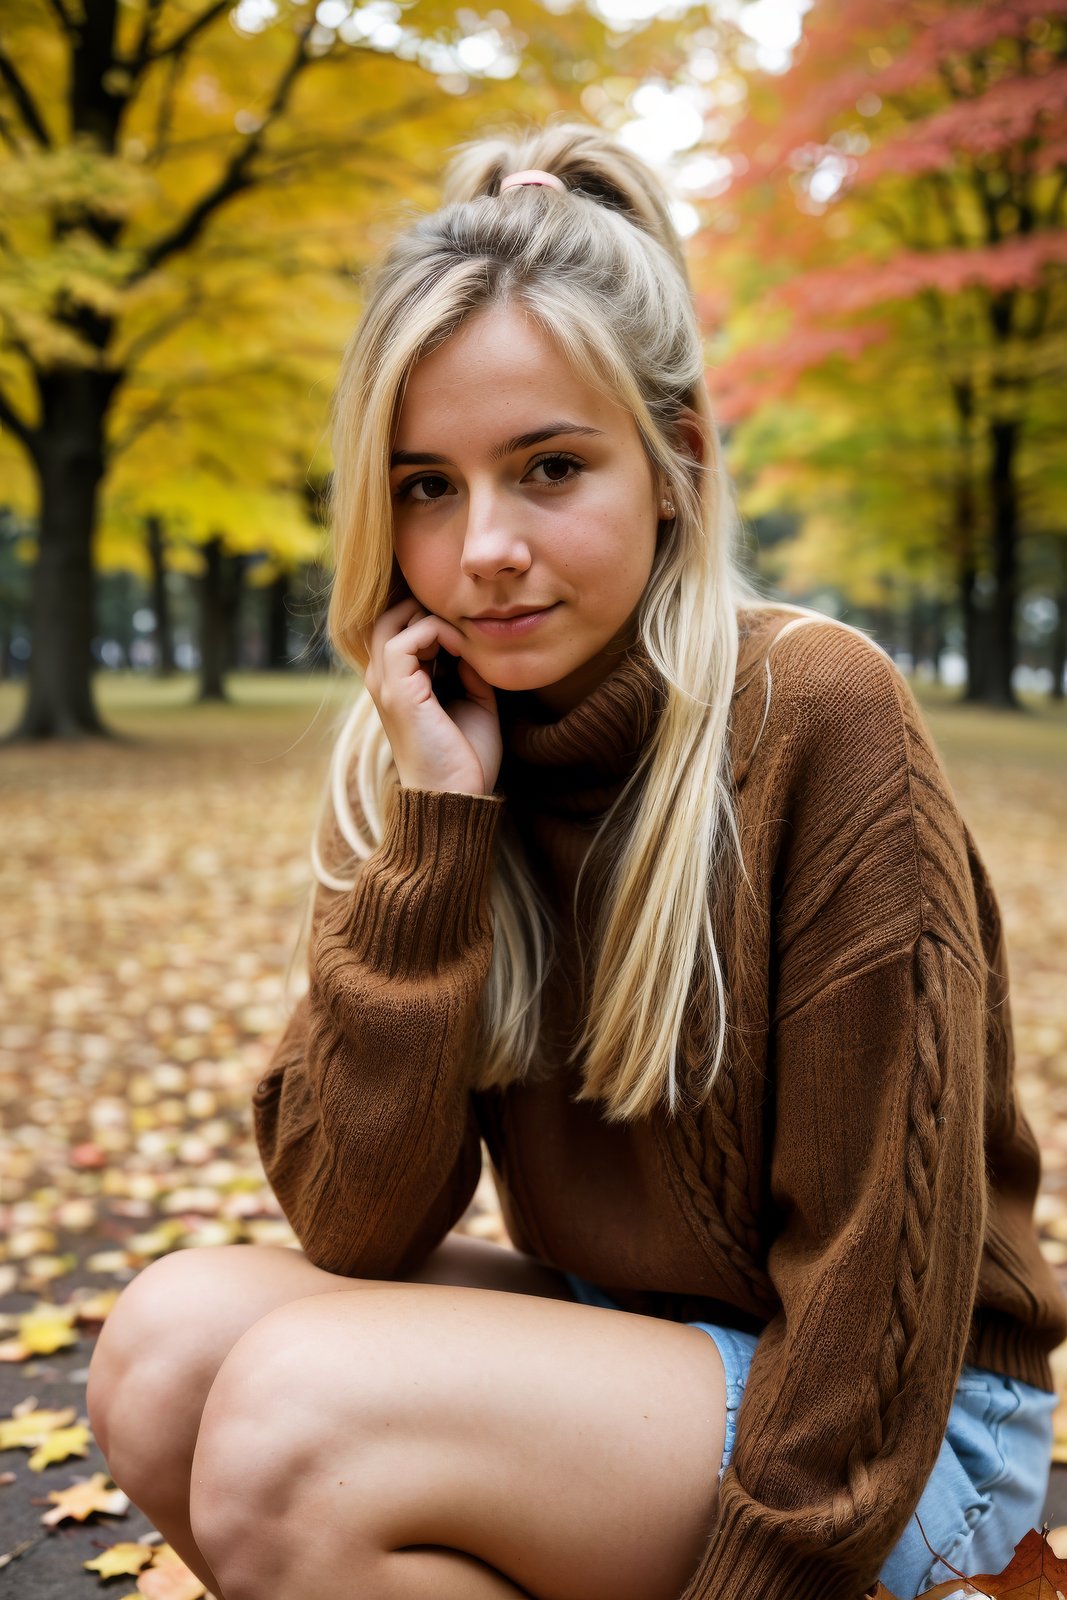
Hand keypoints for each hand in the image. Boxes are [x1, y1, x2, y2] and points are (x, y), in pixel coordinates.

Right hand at [362, 598, 501, 796]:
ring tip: (463, 639)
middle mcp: (385, 681)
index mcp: (400, 684)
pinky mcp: (396, 691)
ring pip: (390, 620)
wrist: (457, 796)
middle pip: (388, 617)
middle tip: (463, 626)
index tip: (470, 636)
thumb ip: (469, 670)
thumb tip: (470, 643)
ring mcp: (385, 685)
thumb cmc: (465, 758)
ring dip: (432, 618)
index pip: (401, 628)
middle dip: (426, 609)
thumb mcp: (474, 702)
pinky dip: (435, 631)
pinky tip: (461, 648)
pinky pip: (405, 638)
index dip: (436, 620)